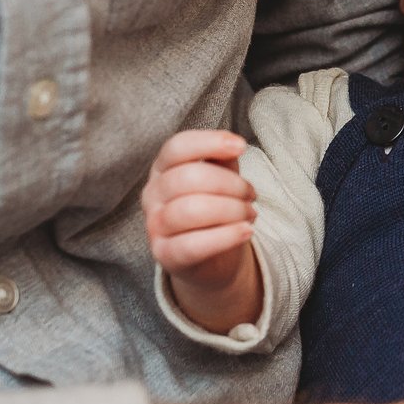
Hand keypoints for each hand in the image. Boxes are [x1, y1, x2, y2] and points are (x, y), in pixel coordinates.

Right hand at [142, 130, 260, 333]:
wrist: (211, 261)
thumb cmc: (215, 211)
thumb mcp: (220, 179)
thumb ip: (222, 160)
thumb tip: (233, 144)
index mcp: (162, 169)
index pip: (177, 147)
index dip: (209, 142)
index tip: (241, 146)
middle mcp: (152, 194)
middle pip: (187, 178)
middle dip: (229, 184)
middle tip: (251, 195)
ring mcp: (154, 226)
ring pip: (190, 210)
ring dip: (231, 210)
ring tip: (250, 214)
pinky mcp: (164, 255)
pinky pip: (193, 245)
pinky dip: (226, 236)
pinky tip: (245, 231)